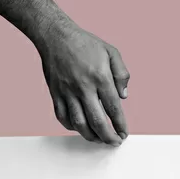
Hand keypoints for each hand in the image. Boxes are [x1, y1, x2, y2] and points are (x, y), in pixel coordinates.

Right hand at [38, 20, 129, 145]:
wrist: (55, 36)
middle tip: (114, 142)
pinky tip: (81, 128)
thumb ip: (122, 74)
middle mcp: (84, 87)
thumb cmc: (85, 43)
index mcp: (100, 77)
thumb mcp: (111, 52)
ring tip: (99, 140)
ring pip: (79, 124)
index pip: (113, 109)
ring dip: (91, 136)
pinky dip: (72, 127)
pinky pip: (62, 117)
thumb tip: (123, 96)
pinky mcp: (55, 94)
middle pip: (97, 121)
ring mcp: (67, 92)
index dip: (120, 125)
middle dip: (108, 137)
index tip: (124, 133)